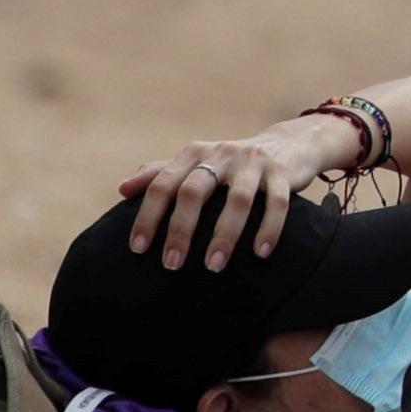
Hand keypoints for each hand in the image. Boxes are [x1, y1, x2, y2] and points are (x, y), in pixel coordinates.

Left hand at [114, 114, 350, 269]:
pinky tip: (261, 253)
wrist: (288, 143)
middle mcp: (221, 153)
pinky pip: (276, 203)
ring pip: (238, 200)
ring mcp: (254, 161)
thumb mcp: (196, 163)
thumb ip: (161, 173)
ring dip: (224, 236)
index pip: (163, 184)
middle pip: (195, 191)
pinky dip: (269, 228)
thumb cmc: (231, 164)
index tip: (138, 249)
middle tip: (171, 265)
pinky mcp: (283, 172)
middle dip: (181, 230)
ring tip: (213, 267)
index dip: (148, 216)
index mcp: (194, 153)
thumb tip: (122, 189)